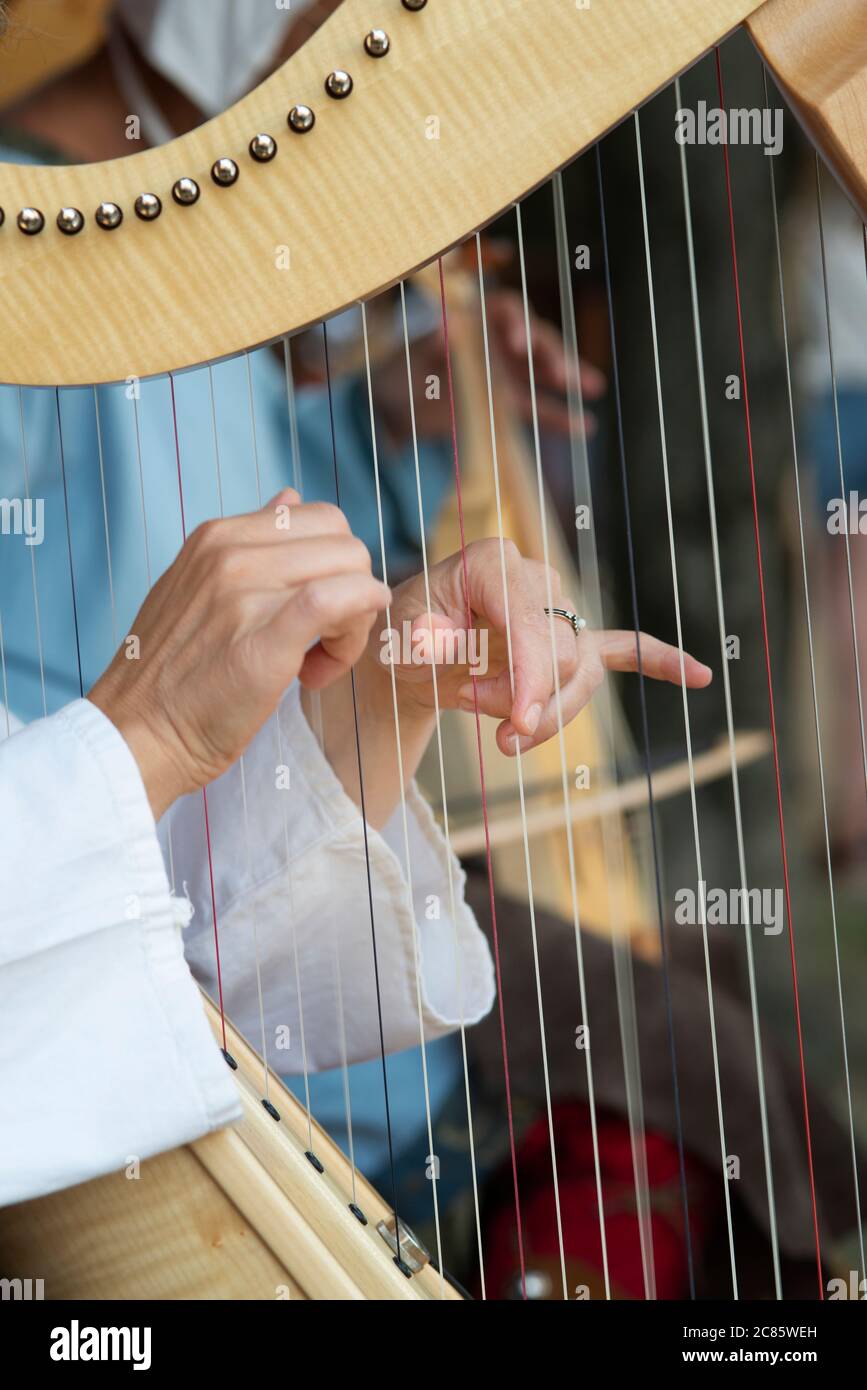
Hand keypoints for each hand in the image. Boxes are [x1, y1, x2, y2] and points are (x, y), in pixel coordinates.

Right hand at [89, 490, 389, 817]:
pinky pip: (337, 601)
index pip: (321, 520)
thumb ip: (248, 543)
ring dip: (352, 623)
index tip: (316, 613)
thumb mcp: (197, 586)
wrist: (135, 735)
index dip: (334, 565)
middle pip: (344, 544)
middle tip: (325, 643)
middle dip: (352, 589)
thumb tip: (290, 498)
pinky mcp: (262, 642)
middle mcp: (232, 555)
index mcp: (219, 536)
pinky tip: (334, 659)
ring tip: (315, 664)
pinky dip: (358, 622)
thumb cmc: (170, 674)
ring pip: (351, 573)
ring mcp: (245, 594)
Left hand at [374, 538, 711, 755]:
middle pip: (561, 656)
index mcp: (492, 564)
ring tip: (500, 735)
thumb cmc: (403, 637)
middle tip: (473, 715)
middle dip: (522, 702)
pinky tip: (700, 676)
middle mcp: (536, 580)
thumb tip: (438, 646)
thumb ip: (418, 642)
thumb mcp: (395, 639)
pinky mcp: (573, 639)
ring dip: (548, 713)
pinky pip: (626, 649)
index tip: (514, 728)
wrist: (410, 651)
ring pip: (582, 674)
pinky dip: (661, 662)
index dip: (529, 682)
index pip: (533, 626)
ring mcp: (560, 610)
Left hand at [375, 288, 604, 443]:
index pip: (508, 312)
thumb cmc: (400, 371)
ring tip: (593, 387)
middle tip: (558, 372)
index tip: (518, 345)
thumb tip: (445, 327)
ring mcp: (505, 374)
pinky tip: (586, 425)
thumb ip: (434, 344)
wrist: (391, 409)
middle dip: (550, 354)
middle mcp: (497, 342)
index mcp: (477, 319)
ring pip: (543, 372)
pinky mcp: (506, 406)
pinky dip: (560, 418)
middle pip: (534, 341)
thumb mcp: (413, 357)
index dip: (518, 324)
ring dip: (567, 377)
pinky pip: (538, 409)